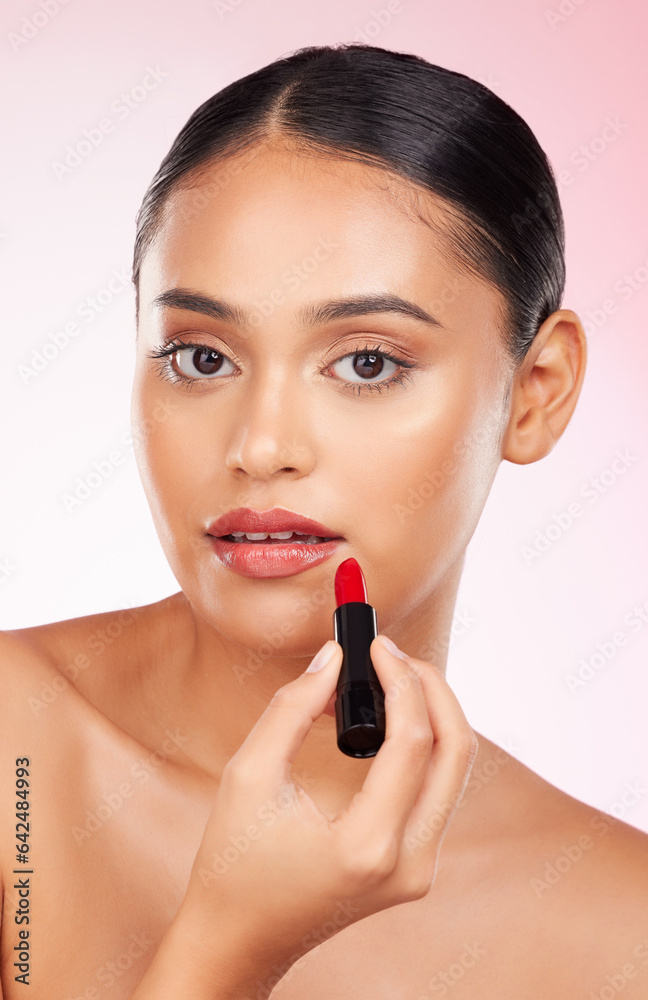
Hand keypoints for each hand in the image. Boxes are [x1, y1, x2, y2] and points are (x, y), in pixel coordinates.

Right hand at [180, 635, 477, 980]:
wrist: (238, 941)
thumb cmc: (233, 863)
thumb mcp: (248, 775)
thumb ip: (292, 708)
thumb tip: (334, 657)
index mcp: (368, 846)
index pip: (414, 743)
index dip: (400, 680)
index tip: (377, 645)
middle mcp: (409, 863)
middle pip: (457, 753)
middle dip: (432, 690)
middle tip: (393, 655)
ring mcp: (419, 870)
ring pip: (454, 770)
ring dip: (430, 714)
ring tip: (386, 679)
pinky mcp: (415, 867)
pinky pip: (437, 790)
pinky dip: (421, 745)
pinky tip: (386, 719)